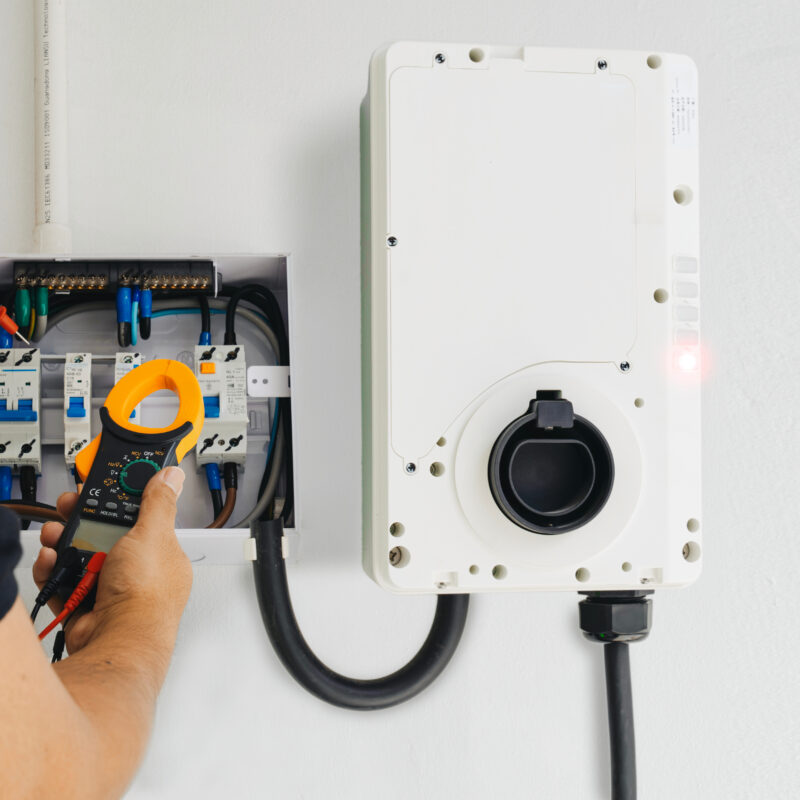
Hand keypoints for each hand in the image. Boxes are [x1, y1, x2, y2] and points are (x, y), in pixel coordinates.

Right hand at [32, 467, 192, 655]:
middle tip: (69, 508)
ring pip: (82, 558)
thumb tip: (172, 477)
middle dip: (84, 521)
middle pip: (107, 537)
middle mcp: (139, 573)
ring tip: (55, 533)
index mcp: (162, 554)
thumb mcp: (153, 534)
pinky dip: (54, 571)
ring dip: (65, 543)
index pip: (142, 519)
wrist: (119, 640)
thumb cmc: (146, 594)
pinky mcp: (86, 607)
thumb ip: (159, 503)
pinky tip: (51, 560)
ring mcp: (112, 591)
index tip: (102, 491)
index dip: (120, 503)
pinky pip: (65, 583)